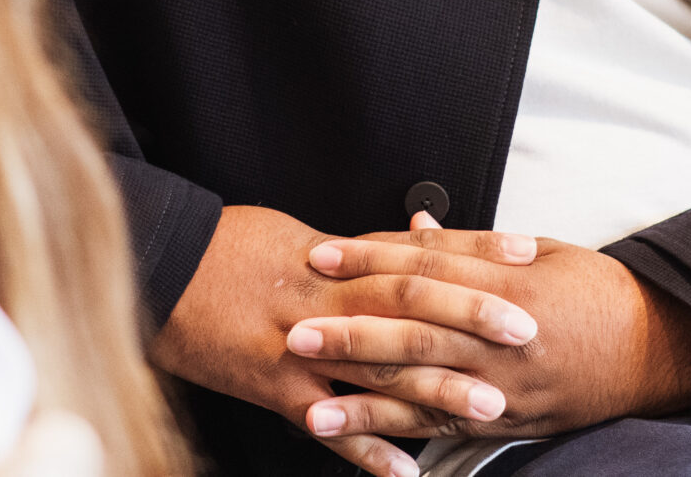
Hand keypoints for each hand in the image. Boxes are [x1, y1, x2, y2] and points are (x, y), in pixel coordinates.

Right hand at [149, 206, 541, 476]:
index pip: (419, 248)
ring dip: (438, 387)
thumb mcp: (296, 237)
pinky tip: (407, 470)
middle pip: (412, 299)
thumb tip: (407, 241)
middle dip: (473, 314)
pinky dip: (368, 448)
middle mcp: (328, 296)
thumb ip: (355, 252)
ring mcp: (302, 343)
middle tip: (528, 329)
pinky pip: (328, 423)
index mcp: (338, 257)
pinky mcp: (273, 385)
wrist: (161, 264)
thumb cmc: (227, 250)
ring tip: (491, 406)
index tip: (528, 253)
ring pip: (380, 364)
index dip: (476, 250)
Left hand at [286, 217, 690, 450]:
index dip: (370, 259)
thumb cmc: (595, 292)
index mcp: (510, 282)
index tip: (322, 255)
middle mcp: (504, 336)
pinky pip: (446, 428)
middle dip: (352, 330)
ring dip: (363, 396)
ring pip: (426, 388)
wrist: (654, 349)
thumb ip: (471, 245)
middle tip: (297, 328)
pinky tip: (365, 441)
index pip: (427, 267)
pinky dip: (400, 435)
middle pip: (417, 329)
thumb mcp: (538, 252)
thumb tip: (414, 224)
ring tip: (310, 402)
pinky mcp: (507, 420)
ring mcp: (505, 384)